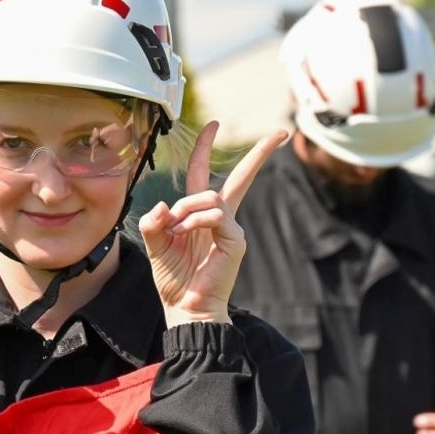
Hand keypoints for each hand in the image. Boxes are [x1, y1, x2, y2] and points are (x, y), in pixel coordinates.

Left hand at [139, 125, 288, 326]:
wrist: (187, 308)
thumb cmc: (174, 281)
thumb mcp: (155, 247)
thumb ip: (154, 224)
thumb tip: (162, 204)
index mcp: (199, 216)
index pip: (204, 174)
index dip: (206, 149)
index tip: (214, 124)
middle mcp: (220, 218)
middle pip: (242, 178)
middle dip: (260, 154)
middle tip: (280, 132)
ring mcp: (230, 228)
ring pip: (210, 196)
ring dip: (186, 208)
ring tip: (173, 230)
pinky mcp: (235, 239)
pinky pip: (214, 214)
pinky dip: (193, 220)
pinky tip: (182, 234)